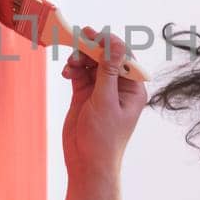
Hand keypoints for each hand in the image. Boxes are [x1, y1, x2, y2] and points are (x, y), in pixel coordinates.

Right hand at [61, 28, 147, 179]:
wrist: (87, 164)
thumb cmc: (103, 139)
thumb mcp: (105, 101)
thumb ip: (108, 71)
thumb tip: (115, 43)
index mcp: (133, 89)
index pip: (124, 58)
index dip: (111, 43)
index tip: (95, 34)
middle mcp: (118, 88)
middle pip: (106, 58)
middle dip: (93, 48)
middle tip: (79, 37)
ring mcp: (100, 91)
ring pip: (91, 64)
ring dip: (80, 59)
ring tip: (71, 62)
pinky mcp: (84, 96)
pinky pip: (79, 75)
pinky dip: (73, 70)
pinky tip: (66, 72)